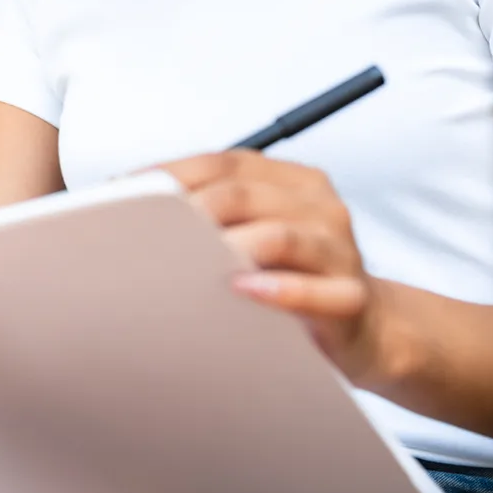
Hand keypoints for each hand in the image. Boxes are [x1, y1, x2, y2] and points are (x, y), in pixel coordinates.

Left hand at [157, 150, 373, 369]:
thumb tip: (137, 209)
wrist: (368, 329)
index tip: (124, 189)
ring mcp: (339, 251)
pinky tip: (241, 292)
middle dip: (189, 209)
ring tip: (187, 260)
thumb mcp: (263, 236)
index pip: (227, 163)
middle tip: (146, 229)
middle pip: (245, 194)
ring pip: (279, 236)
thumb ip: (219, 217)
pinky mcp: (350, 298)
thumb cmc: (297, 278)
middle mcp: (320, 208)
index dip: (173, 172)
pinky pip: (313, 292)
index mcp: (296, 182)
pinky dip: (275, 290)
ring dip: (229, 245)